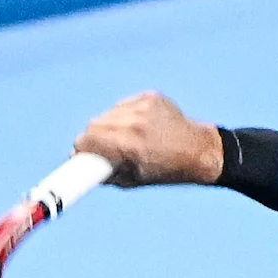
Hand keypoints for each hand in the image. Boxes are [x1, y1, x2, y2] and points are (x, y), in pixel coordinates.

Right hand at [75, 91, 224, 188]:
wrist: (198, 150)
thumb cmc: (166, 170)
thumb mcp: (133, 180)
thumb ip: (106, 173)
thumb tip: (81, 163)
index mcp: (130, 147)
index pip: (87, 139)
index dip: (80, 148)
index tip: (79, 153)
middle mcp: (135, 124)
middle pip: (94, 124)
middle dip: (92, 137)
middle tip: (98, 148)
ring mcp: (143, 107)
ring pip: (108, 113)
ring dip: (108, 125)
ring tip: (121, 137)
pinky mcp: (150, 97)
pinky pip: (124, 105)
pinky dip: (123, 115)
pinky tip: (136, 125)